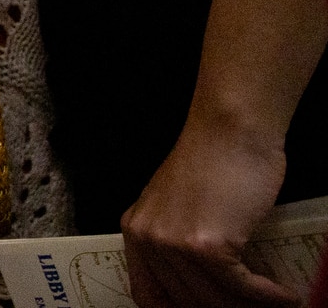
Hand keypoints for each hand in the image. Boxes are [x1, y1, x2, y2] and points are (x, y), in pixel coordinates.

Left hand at [125, 118, 295, 306]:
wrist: (230, 130)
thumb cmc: (215, 161)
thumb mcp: (179, 205)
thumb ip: (178, 241)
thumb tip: (203, 285)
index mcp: (135, 230)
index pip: (147, 294)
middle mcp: (148, 239)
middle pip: (186, 303)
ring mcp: (175, 244)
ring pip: (215, 301)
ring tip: (277, 307)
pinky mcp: (208, 245)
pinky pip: (242, 288)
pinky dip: (269, 298)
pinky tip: (285, 296)